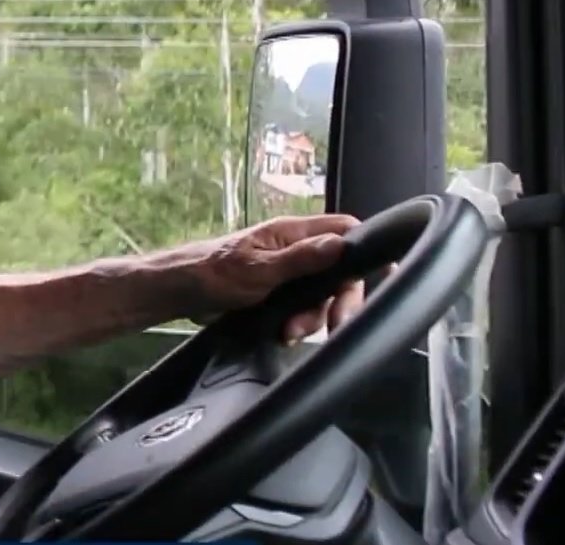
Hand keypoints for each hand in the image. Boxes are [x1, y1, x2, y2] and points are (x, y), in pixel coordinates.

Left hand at [183, 213, 371, 343]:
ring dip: (313, 318)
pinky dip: (298, 324)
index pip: (344, 230)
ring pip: (321, 295)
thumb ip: (302, 258)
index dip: (365, 249)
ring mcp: (287, 272)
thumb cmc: (213, 272)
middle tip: (337, 323)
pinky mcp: (278, 294)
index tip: (382, 274)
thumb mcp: (260, 269)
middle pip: (339, 271)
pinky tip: (285, 334)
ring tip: (291, 332)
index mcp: (292, 233)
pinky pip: (302, 309)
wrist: (182, 293)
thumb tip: (341, 244)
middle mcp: (295, 249)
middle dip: (339, 300)